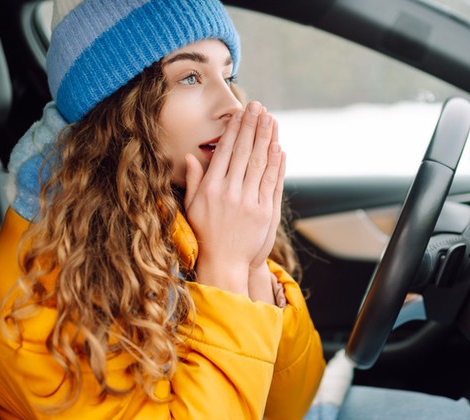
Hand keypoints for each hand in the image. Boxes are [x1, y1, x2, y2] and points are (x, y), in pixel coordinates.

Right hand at [184, 101, 284, 294]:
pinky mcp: (265, 212)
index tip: (240, 113)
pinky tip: (279, 147)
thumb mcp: (192, 207)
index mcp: (211, 188)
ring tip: (270, 119)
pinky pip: (272, 182)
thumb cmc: (206, 235)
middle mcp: (230, 192)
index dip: (234, 130)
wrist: (224, 264)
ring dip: (267, 139)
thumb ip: (194, 180)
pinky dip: (277, 164)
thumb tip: (190, 157)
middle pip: (244, 152)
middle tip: (258, 106)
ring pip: (261, 163)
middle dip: (252, 126)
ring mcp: (249, 202)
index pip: (225, 151)